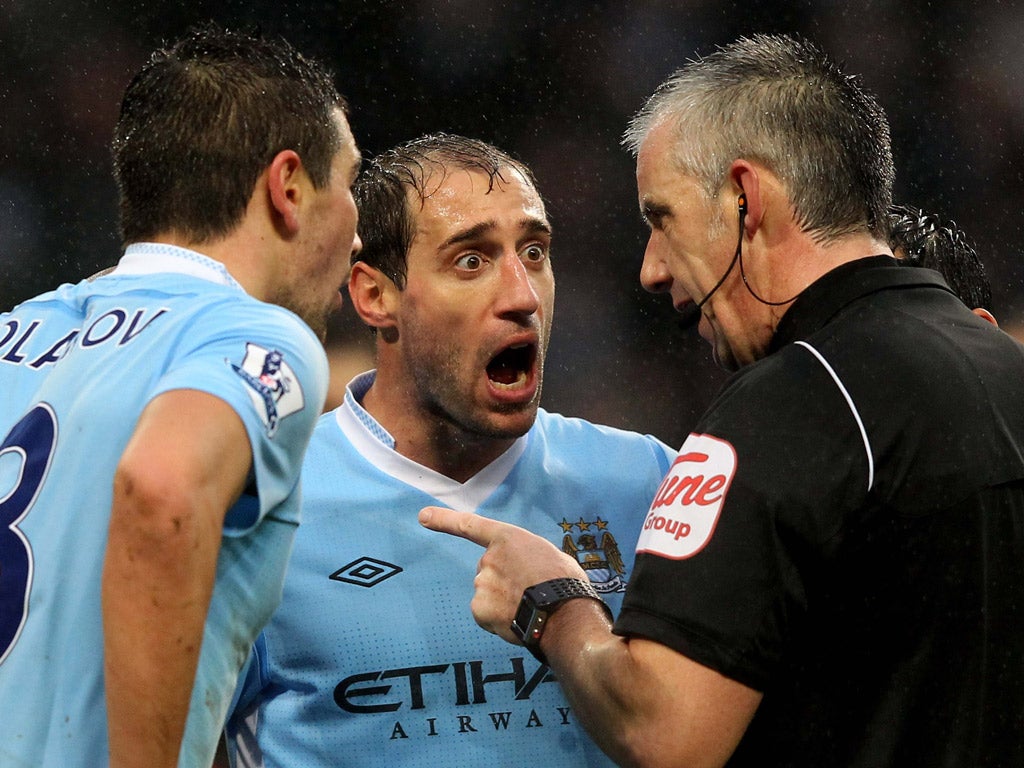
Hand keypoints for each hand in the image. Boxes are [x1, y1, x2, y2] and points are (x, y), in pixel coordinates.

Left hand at [419, 506, 586, 643]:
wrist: (564, 615)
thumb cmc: (564, 583)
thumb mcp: (548, 555)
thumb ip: (525, 556)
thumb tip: (524, 571)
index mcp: (508, 539)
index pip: (471, 525)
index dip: (444, 520)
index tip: (422, 516)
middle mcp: (488, 558)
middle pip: (487, 569)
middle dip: (503, 579)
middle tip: (528, 591)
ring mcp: (481, 584)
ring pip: (487, 593)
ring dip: (502, 600)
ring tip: (527, 607)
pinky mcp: (479, 609)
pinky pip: (485, 614)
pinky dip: (497, 619)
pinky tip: (517, 619)